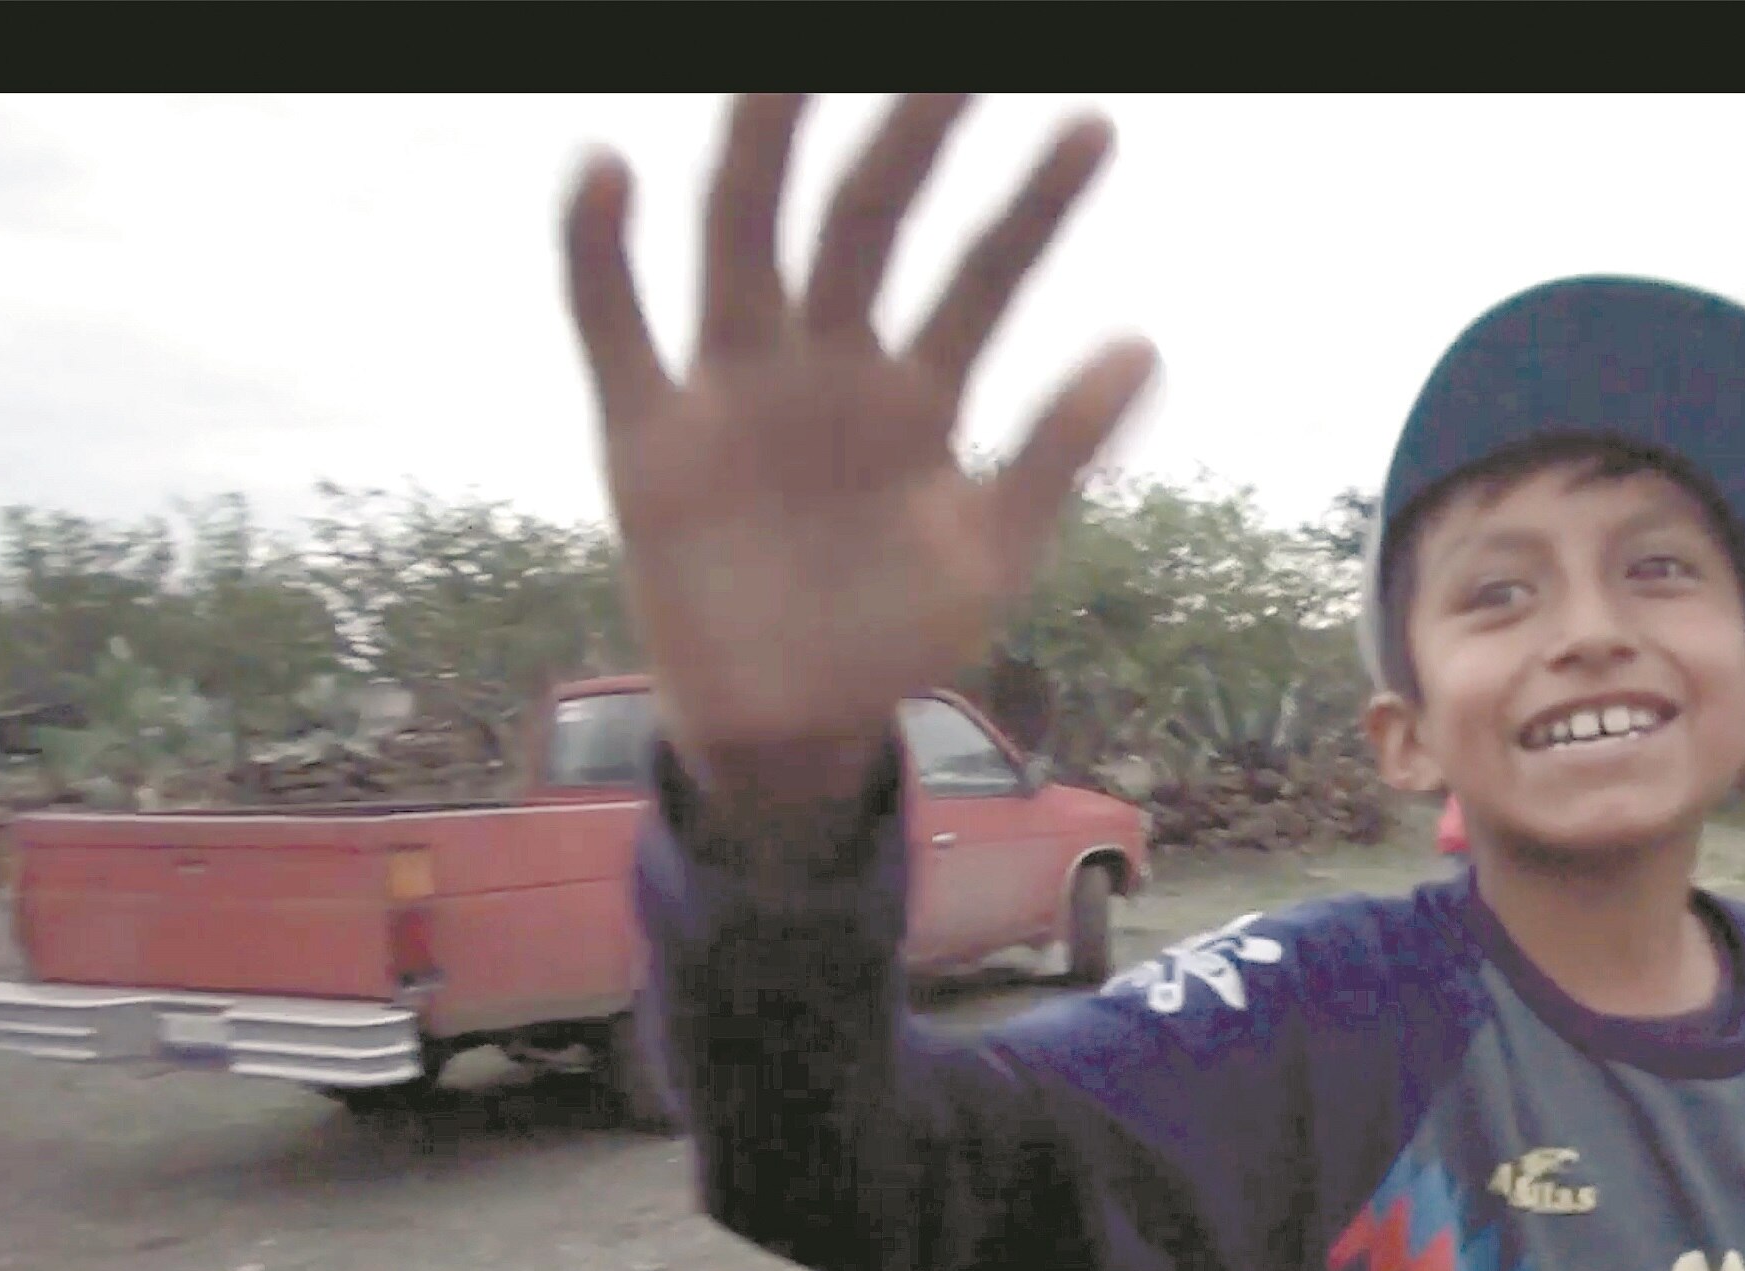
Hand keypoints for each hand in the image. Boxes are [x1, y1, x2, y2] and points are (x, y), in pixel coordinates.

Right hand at [563, 94, 1157, 813]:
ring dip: (760, 153)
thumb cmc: (897, 634)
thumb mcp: (996, 550)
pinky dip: (601, 255)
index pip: (982, 274)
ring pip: (743, 242)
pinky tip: (610, 171)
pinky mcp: (647, 438)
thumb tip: (1143, 342)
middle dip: (907, 144)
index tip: (1094, 128)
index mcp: (918, 392)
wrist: (795, 731)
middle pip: (864, 225)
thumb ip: (1058, 450)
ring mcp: (734, 390)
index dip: (1034, 208)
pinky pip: (614, 329)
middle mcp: (825, 365)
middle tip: (957, 62)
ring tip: (784, 67)